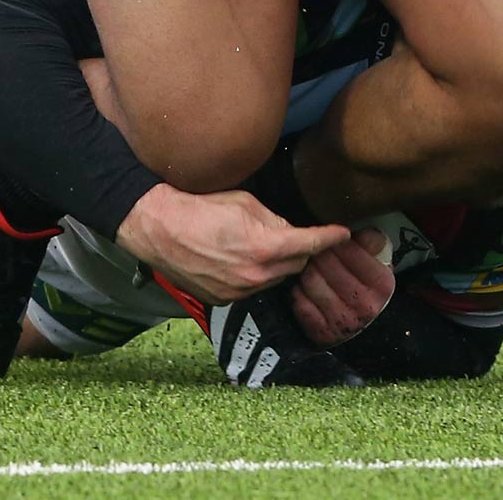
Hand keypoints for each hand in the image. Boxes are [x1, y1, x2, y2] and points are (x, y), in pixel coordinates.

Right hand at [115, 184, 349, 303]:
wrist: (158, 228)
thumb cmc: (200, 206)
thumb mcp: (245, 202)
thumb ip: (274, 220)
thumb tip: (289, 230)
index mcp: (264, 248)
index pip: (309, 244)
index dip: (330, 237)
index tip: (343, 233)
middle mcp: (256, 276)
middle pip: (295, 264)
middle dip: (300, 249)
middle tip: (294, 233)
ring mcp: (238, 292)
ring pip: (274, 278)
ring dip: (276, 263)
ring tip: (258, 244)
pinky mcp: (223, 300)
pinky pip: (251, 288)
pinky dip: (254, 274)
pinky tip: (238, 258)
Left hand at [290, 229, 395, 346]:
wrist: (368, 329)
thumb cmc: (368, 289)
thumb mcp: (379, 263)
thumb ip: (371, 242)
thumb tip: (357, 231)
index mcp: (382, 284)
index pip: (350, 250)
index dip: (337, 241)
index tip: (333, 240)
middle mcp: (365, 305)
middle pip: (327, 263)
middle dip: (319, 253)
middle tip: (317, 252)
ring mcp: (343, 321)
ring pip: (310, 280)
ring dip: (306, 270)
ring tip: (311, 268)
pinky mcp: (324, 333)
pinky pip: (300, 303)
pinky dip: (299, 292)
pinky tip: (305, 288)